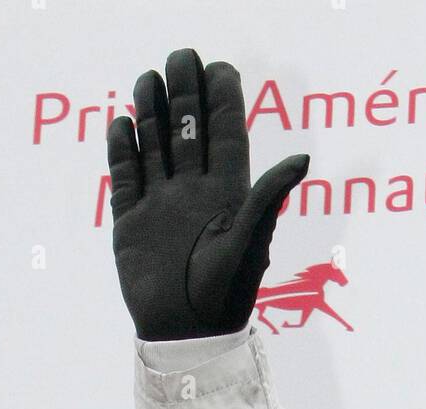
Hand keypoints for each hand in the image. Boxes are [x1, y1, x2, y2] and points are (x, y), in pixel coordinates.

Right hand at [107, 48, 308, 340]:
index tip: (218, 68)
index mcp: (227, 195)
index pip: (226, 137)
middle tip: (180, 57)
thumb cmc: (225, 295)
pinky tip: (122, 123)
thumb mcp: (249, 243)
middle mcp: (194, 194)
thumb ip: (268, 198)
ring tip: (148, 80)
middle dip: (184, 95)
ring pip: (155, 146)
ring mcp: (162, 205)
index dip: (223, 102)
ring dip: (151, 113)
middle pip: (188, 132)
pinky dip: (122, 150)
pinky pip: (126, 176)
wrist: (186, 334)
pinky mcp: (132, 221)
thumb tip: (303, 159)